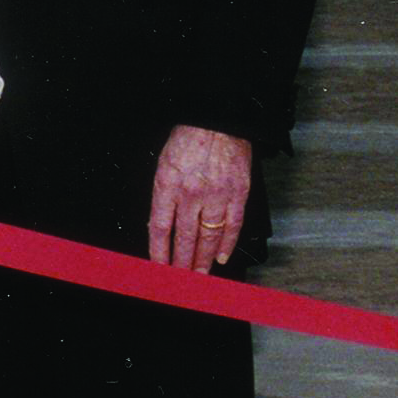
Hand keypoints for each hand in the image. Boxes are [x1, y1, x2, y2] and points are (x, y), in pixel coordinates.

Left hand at [147, 125, 251, 271]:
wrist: (219, 120)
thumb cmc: (189, 138)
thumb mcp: (164, 164)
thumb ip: (163, 195)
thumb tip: (160, 226)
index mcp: (168, 183)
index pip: (160, 228)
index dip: (159, 252)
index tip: (159, 267)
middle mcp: (192, 192)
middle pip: (185, 237)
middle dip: (181, 262)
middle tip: (179, 277)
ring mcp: (217, 195)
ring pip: (209, 236)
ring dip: (202, 259)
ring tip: (198, 273)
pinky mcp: (239, 193)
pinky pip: (233, 225)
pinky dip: (227, 244)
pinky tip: (221, 256)